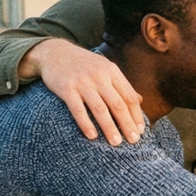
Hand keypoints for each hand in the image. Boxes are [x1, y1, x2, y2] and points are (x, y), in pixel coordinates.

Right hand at [21, 38, 143, 145]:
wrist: (55, 53)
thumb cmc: (83, 65)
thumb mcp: (105, 69)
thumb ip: (121, 85)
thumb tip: (140, 100)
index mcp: (112, 71)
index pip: (129, 96)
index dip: (136, 114)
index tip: (141, 131)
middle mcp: (99, 76)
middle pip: (117, 104)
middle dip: (127, 124)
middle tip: (134, 141)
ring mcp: (83, 82)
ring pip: (100, 108)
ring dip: (109, 127)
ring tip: (116, 142)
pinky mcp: (67, 88)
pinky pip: (78, 109)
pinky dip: (86, 123)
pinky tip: (92, 136)